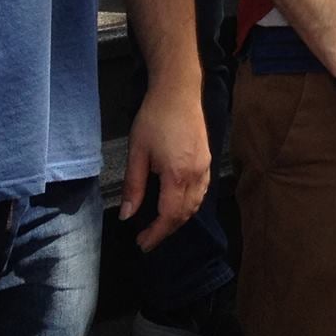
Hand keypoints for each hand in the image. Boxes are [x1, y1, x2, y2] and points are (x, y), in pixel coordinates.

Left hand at [123, 77, 211, 250]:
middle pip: (185, 214)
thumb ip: (134, 186)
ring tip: (160, 224)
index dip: (156, 233)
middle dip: (166, 230)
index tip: (141, 243)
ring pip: (196, 204)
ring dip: (179, 219)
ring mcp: (205, 167)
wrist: (179, 91)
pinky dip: (189, 205)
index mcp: (177, 175)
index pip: (169, 215)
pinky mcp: (207, 160)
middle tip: (147, 238)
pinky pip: (201, 192)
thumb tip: (127, 215)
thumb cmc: (154, 118)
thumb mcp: (137, 152)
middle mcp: (196, 174)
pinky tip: (177, 204)